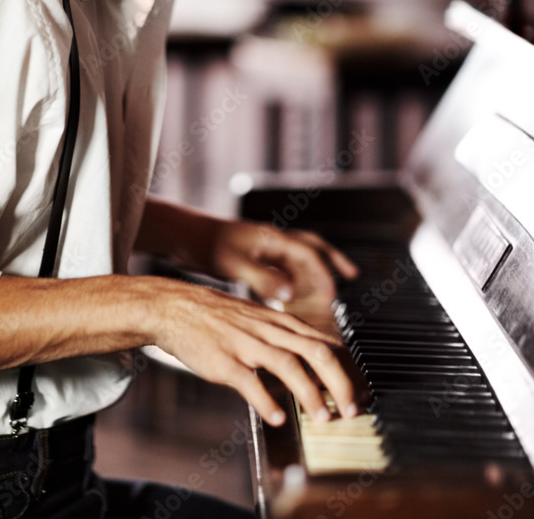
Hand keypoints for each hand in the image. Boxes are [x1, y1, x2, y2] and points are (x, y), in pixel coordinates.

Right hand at [147, 276, 355, 425]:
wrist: (176, 307)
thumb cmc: (218, 317)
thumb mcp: (259, 319)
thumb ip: (286, 337)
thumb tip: (317, 358)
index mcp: (280, 322)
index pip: (325, 342)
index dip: (347, 370)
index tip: (360, 393)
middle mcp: (269, 330)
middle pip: (316, 352)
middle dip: (340, 384)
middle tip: (351, 411)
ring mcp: (246, 344)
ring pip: (288, 364)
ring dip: (310, 394)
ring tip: (322, 419)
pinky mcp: (224, 360)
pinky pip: (249, 381)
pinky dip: (266, 401)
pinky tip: (278, 417)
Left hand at [206, 220, 357, 302]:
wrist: (182, 236)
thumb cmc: (205, 245)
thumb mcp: (234, 264)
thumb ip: (263, 279)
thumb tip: (289, 293)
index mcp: (271, 238)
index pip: (308, 252)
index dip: (325, 271)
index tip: (334, 291)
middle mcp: (271, 241)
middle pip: (310, 247)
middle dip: (331, 259)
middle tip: (351, 273)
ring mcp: (263, 248)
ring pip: (297, 259)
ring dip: (313, 272)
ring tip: (326, 291)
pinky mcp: (254, 258)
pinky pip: (282, 268)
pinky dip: (293, 280)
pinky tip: (292, 296)